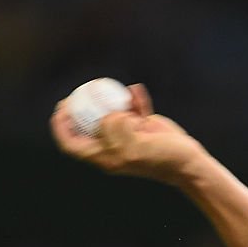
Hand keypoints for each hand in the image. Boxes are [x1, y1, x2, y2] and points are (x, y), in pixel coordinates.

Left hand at [50, 83, 206, 184]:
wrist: (186, 160)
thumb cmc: (161, 157)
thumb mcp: (135, 146)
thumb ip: (116, 130)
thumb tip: (106, 116)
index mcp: (104, 156)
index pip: (72, 145)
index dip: (61, 127)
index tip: (62, 108)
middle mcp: (111, 146)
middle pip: (86, 125)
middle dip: (79, 107)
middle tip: (80, 91)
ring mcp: (125, 135)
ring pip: (107, 113)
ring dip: (109, 99)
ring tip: (108, 86)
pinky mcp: (140, 126)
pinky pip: (130, 107)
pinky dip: (133, 99)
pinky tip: (137, 91)